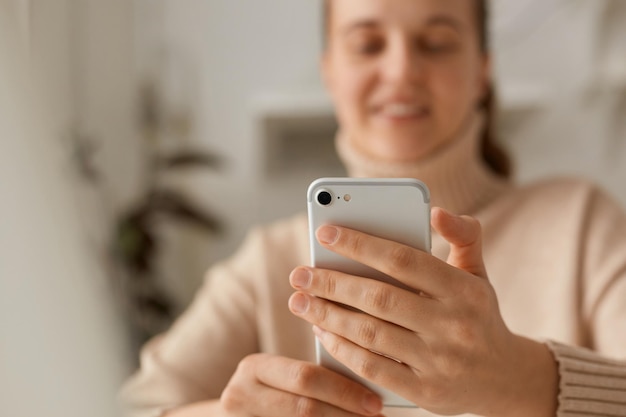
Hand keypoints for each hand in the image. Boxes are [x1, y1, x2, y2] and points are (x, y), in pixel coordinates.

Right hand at [218, 353, 384, 416]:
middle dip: (346, 414)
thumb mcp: (279, 376)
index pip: (305, 377)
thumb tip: (365, 382)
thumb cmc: (268, 391)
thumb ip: (310, 376)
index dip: (344, 391)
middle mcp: (241, 394)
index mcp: (254, 367)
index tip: (376, 402)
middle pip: (304, 408)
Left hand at [289, 207, 557, 416]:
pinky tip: (322, 333)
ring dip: (328, 316)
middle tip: (299, 274)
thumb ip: (463, 237)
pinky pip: (373, 368)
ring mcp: (439, 362)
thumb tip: (437, 211)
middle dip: (332, 283)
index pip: (404, 260)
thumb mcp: (478, 274)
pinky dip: (343, 350)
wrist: (506, 379)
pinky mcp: (425, 392)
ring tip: (300, 301)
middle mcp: (453, 325)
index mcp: (463, 290)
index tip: (324, 233)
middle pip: (379, 298)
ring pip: (371, 333)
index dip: (361, 244)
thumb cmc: (479, 316)